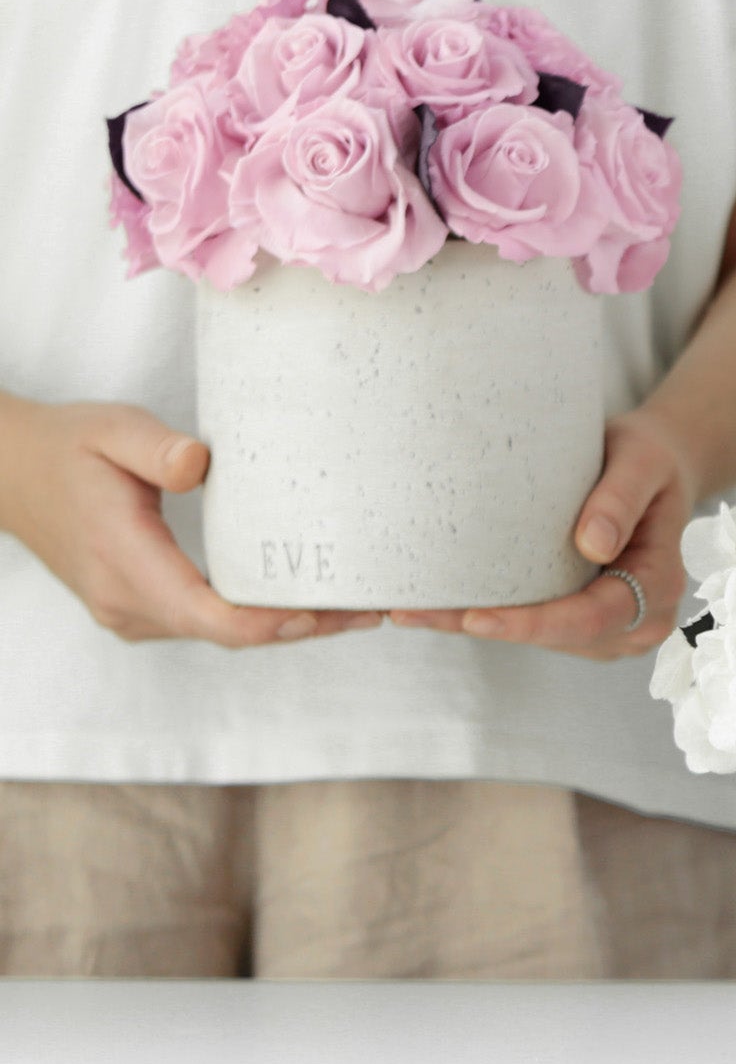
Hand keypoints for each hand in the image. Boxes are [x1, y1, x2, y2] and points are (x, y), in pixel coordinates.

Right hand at [0, 398, 380, 647]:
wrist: (10, 473)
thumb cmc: (68, 447)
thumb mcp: (112, 429)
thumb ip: (158, 448)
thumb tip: (200, 465)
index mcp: (126, 561)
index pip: (209, 615)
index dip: (271, 622)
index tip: (328, 611)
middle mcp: (129, 603)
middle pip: (229, 633)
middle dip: (302, 625)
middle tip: (371, 607)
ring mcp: (132, 614)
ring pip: (222, 634)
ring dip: (285, 625)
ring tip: (354, 605)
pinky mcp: (141, 610)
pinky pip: (208, 624)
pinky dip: (257, 617)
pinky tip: (304, 599)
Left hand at [390, 405, 696, 661]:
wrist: (656, 469)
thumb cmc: (649, 459)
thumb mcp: (641, 461)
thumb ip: (620, 499)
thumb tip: (591, 547)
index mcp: (658, 586)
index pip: (592, 617)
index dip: (534, 624)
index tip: (475, 619)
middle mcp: (637, 620)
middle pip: (556, 637)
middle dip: (486, 628)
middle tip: (410, 612)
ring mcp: (609, 627)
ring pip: (538, 638)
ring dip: (475, 626)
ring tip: (409, 609)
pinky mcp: (581, 622)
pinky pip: (533, 624)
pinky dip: (486, 616)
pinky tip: (434, 607)